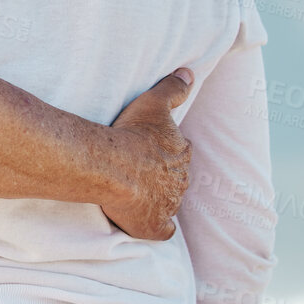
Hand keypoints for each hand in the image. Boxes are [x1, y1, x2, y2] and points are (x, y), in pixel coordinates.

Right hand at [102, 69, 193, 239]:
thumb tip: (189, 72)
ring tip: (136, 192)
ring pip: (169, 201)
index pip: (180, 151)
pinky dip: (158, 227)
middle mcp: (180, 180)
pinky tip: (148, 222)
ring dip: (157, 197)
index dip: (166, 150)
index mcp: (181, 153)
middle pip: (175, 177)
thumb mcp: (153, 103)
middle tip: (141, 169)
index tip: (151, 148)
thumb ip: (174, 88)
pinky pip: (163, 230)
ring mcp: (168, 204)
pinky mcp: (154, 224)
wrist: (114, 166)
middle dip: (162, 175)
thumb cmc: (132, 133)